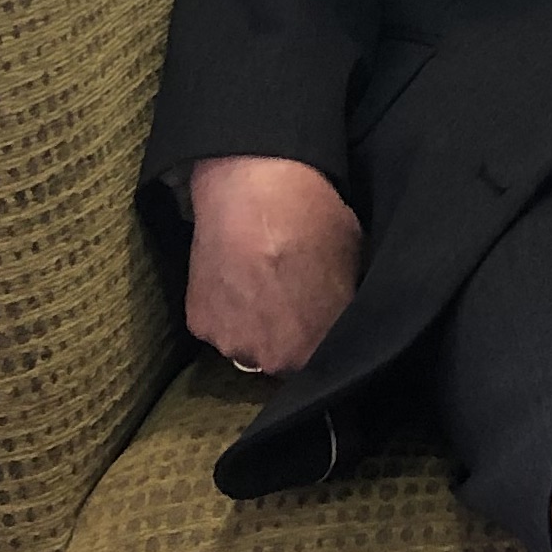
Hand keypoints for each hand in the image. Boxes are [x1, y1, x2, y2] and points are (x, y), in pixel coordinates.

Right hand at [185, 155, 360, 379]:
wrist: (252, 189)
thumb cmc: (311, 220)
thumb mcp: (351, 263)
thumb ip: (343, 302)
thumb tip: (342, 306)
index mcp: (316, 350)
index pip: (325, 361)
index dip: (324, 338)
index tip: (322, 316)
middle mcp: (273, 359)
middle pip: (284, 360)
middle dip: (289, 336)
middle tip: (288, 299)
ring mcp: (232, 344)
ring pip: (248, 346)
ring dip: (254, 326)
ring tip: (257, 286)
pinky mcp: (200, 325)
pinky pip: (218, 326)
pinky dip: (224, 310)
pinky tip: (233, 278)